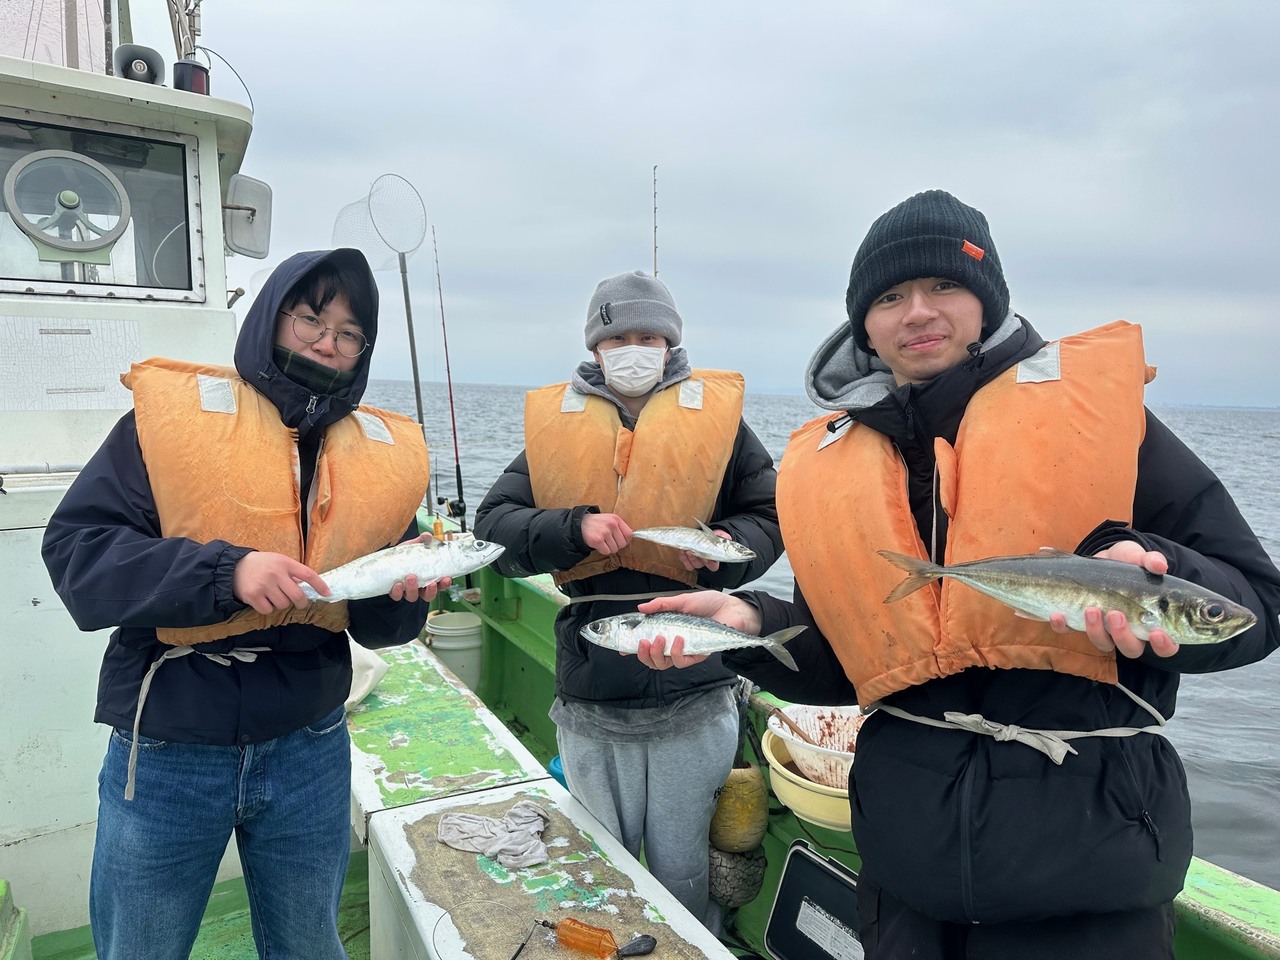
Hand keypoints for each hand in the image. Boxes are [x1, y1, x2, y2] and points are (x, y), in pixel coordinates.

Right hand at [232, 551, 325, 613]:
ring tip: (273, 595)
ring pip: (283, 604)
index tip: (327, 593)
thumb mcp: (278, 561)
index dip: (320, 585)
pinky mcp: (253, 596)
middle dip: (300, 602)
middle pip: (297, 596)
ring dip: (281, 604)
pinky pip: (268, 610)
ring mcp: (264, 585)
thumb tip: (307, 587)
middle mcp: (276, 573)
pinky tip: (262, 600)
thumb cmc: (262, 565)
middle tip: (298, 603)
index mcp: (285, 563)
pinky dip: (267, 608)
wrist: (234, 566)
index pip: (308, 574)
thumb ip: (292, 572)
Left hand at [389, 533, 449, 601]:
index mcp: (427, 577)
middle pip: (429, 595)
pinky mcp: (395, 593)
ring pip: (413, 597)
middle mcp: (418, 587)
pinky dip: (398, 592)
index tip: (446, 579)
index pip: (440, 584)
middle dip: (431, 591)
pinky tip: (397, 584)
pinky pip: (397, 596)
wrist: (384, 562)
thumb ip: (421, 542)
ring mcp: (406, 591)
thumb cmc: (402, 557)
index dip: (444, 584)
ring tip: (411, 577)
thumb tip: (427, 536)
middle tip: (431, 583)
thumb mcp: (412, 548)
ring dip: (413, 589)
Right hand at [581, 512, 631, 554]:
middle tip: (608, 542)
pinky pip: (606, 552)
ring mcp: (604, 532)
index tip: (619, 541)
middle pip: (622, 544)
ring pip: (614, 549)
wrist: (579, 524)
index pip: (629, 534)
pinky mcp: (597, 540)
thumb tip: (629, 538)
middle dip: (616, 546)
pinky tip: (598, 544)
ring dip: (608, 548)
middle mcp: (611, 524)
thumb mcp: (609, 519)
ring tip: (602, 541)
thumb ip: (619, 527)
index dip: (625, 540)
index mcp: (616, 519)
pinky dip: (602, 551)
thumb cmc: (596, 523)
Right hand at [634, 591, 761, 669]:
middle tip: (641, 642)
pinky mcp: (697, 655)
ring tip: (657, 640)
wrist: (731, 608)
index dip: (632, 647)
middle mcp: (673, 643)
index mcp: (666, 630)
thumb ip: (662, 605)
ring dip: (655, 654)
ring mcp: (684, 651)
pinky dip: (676, 652)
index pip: (646, 642)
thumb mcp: (682, 600)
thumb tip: (640, 608)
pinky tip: (677, 640)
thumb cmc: (708, 604)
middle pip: (651, 659)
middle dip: (642, 654)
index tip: (621, 648)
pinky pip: (682, 661)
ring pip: (663, 664)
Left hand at [679, 529, 731, 571]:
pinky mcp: (688, 558)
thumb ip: (719, 538)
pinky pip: (684, 560)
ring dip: (687, 558)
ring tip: (686, 550)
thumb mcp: (718, 537)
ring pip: (691, 565)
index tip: (706, 558)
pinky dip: (682, 555)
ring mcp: (696, 560)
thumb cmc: (714, 537)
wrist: (708, 535)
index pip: (713, 566)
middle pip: (699, 565)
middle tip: (691, 551)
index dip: (709, 564)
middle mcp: (704, 562)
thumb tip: (718, 536)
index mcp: (714, 559)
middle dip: (694, 559)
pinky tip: (682, 549)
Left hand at [1047, 541, 1178, 658]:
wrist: (1100, 557)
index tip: (1157, 632)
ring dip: (1095, 631)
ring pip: (1102, 643)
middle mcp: (1129, 631)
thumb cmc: (1126, 563)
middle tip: (1116, 615)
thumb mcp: (1137, 557)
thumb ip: (1150, 561)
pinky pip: (1069, 631)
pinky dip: (1062, 626)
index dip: (1164, 644)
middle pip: (1131, 648)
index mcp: (1151, 620)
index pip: (1166, 644)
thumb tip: (1160, 566)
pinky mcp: (1078, 621)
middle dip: (1123, 636)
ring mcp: (1103, 629)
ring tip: (1091, 609)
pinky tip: (1057, 615)